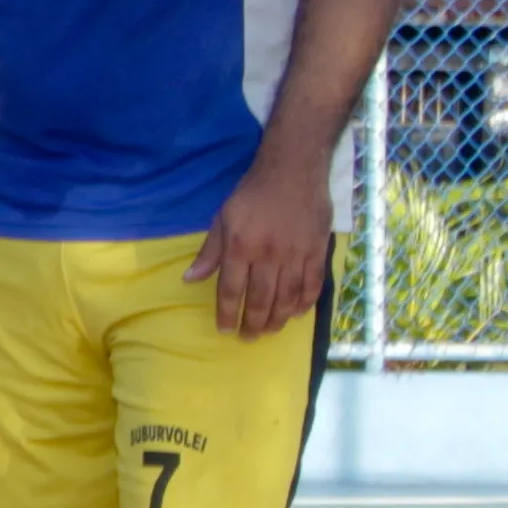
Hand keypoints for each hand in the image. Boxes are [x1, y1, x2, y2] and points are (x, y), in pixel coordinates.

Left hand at [190, 150, 333, 336]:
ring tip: (270, 331)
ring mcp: (296, 254)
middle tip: (248, 338)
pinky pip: (312, 284)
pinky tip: (296, 314)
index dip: (227, 314)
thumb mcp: (223, 217)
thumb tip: (190, 279)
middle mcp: (269, 255)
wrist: (293, 170)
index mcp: (241, 247)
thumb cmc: (252, 193)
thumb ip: (209, 251)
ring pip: (287, 297)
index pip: (231, 290)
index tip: (225, 329)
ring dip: (278, 319)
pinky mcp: (317, 251)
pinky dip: (304, 303)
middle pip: (261, 300)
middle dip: (253, 324)